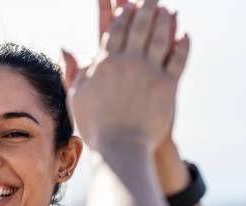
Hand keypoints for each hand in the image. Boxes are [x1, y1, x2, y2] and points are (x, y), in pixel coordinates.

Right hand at [63, 0, 189, 152]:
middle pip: (139, 26)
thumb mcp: (77, 97)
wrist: (120, 147)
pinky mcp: (167, 85)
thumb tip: (65, 48)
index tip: (127, 4)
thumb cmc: (95, 126)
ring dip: (164, 20)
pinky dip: (182, 44)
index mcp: (104, 64)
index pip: (114, 30)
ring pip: (159, 37)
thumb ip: (73, 71)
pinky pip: (178, 58)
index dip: (122, 14)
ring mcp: (149, 72)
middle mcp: (127, 62)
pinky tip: (184, 35)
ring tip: (166, 9)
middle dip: (145, 8)